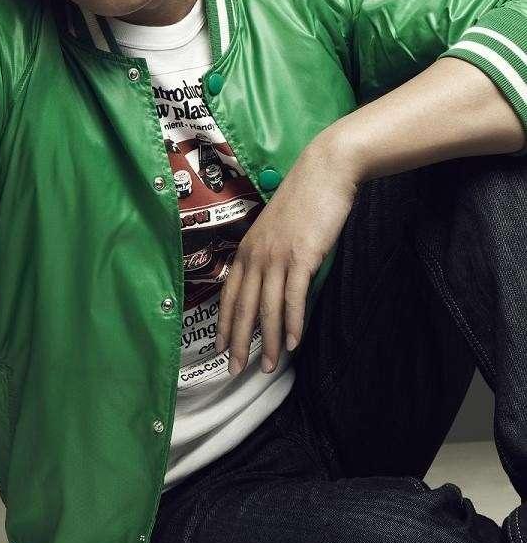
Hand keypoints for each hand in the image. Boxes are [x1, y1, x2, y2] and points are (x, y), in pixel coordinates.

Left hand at [215, 140, 360, 375]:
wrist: (324, 172)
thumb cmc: (304, 199)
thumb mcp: (276, 229)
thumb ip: (271, 255)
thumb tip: (272, 283)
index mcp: (247, 248)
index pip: (229, 294)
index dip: (223, 324)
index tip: (219, 348)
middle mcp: (256, 255)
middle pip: (242, 308)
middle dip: (237, 343)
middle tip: (235, 370)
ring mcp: (277, 257)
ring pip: (267, 309)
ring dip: (269, 342)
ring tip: (269, 367)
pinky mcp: (302, 257)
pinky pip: (293, 298)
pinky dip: (293, 323)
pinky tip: (294, 343)